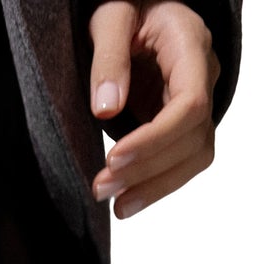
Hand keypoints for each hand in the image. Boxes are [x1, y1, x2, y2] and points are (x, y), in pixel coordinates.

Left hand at [88, 3, 220, 216]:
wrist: (138, 11)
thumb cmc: (128, 7)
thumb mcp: (111, 17)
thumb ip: (108, 58)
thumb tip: (106, 110)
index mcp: (190, 44)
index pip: (190, 102)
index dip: (155, 138)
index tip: (113, 158)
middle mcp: (203, 75)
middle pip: (192, 135)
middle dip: (147, 168)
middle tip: (101, 187)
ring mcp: (198, 101)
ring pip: (193, 155)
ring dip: (154, 186)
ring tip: (114, 205)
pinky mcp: (183, 123)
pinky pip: (182, 161)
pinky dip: (157, 185)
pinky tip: (127, 202)